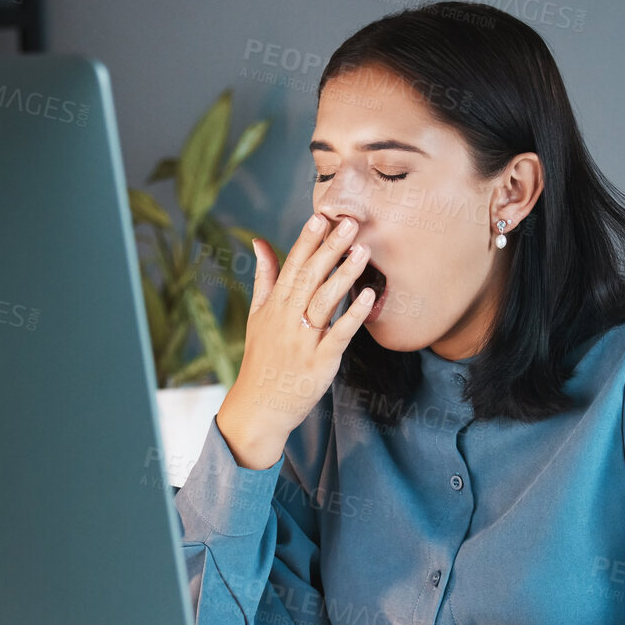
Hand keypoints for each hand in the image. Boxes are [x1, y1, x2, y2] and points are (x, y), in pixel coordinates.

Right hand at [215, 213, 375, 468]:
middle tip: (351, 223)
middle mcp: (286, 319)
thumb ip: (264, 278)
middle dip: (330, 249)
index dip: (307, 241)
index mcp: (273, 306)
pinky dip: (353, 315)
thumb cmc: (261, 360)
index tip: (321, 216)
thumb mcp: (257, 316)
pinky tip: (367, 296)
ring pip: (324, 301)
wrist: (259, 407)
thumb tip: (260, 241)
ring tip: (363, 251)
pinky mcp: (319, 362)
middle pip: (309, 278)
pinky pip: (339, 334)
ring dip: (344, 274)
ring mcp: (303, 341)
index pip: (291, 266)